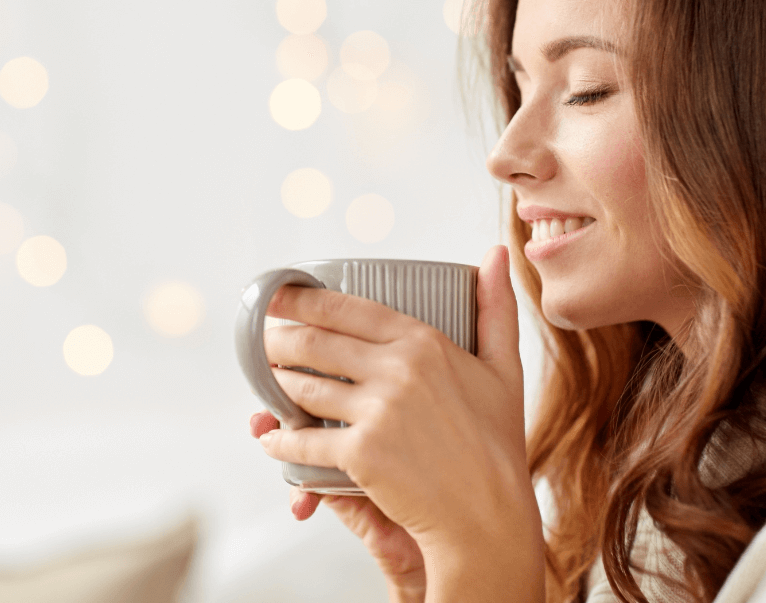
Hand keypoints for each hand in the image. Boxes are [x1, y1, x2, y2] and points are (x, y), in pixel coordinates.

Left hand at [253, 246, 544, 598]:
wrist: (490, 514)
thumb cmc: (497, 444)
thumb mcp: (504, 369)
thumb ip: (496, 309)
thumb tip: (496, 252)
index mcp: (424, 342)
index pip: (348, 308)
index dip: (304, 299)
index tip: (278, 295)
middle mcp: (397, 369)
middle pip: (316, 342)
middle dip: (278, 338)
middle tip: (261, 338)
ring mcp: (378, 410)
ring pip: (304, 387)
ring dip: (275, 382)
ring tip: (265, 379)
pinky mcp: (362, 452)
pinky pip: (304, 441)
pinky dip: (280, 441)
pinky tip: (271, 437)